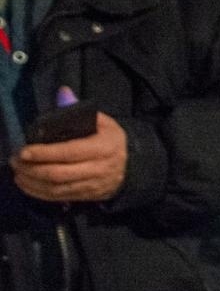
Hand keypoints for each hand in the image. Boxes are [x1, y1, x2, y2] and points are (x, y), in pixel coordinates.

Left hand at [11, 112, 128, 202]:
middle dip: (32, 169)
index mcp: (104, 147)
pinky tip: (27, 184)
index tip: (24, 151)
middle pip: (59, 174)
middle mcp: (98, 169)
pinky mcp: (86, 196)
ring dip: (32, 182)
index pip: (70, 152)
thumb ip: (80, 110)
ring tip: (18, 173)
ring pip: (56, 188)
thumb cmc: (113, 141)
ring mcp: (92, 185)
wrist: (133, 168)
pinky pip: (58, 197)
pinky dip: (39, 193)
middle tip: (16, 162)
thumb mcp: (104, 123)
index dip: (45, 153)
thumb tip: (63, 92)